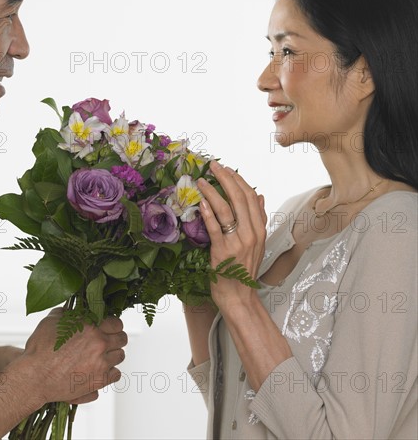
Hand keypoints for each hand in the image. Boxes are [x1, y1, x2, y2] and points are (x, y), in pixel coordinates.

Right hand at [18, 308, 126, 404]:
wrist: (34, 377)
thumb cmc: (40, 349)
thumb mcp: (52, 320)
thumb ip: (68, 312)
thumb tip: (74, 309)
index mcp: (91, 327)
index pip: (116, 323)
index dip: (112, 324)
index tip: (108, 328)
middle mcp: (100, 344)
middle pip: (122, 338)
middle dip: (115, 338)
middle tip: (106, 341)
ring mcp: (101, 364)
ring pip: (120, 356)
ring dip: (113, 354)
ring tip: (101, 356)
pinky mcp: (99, 381)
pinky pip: (116, 374)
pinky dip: (111, 372)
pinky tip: (101, 370)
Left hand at [197, 161, 266, 307]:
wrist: (239, 296)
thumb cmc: (244, 269)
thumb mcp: (257, 243)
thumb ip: (259, 219)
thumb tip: (260, 195)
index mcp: (260, 230)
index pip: (251, 198)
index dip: (239, 181)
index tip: (228, 169)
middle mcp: (251, 234)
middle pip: (239, 199)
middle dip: (226, 179)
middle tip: (214, 166)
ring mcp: (237, 243)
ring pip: (226, 210)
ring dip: (213, 191)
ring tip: (202, 180)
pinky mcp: (222, 251)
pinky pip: (215, 228)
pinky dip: (208, 212)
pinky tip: (201, 201)